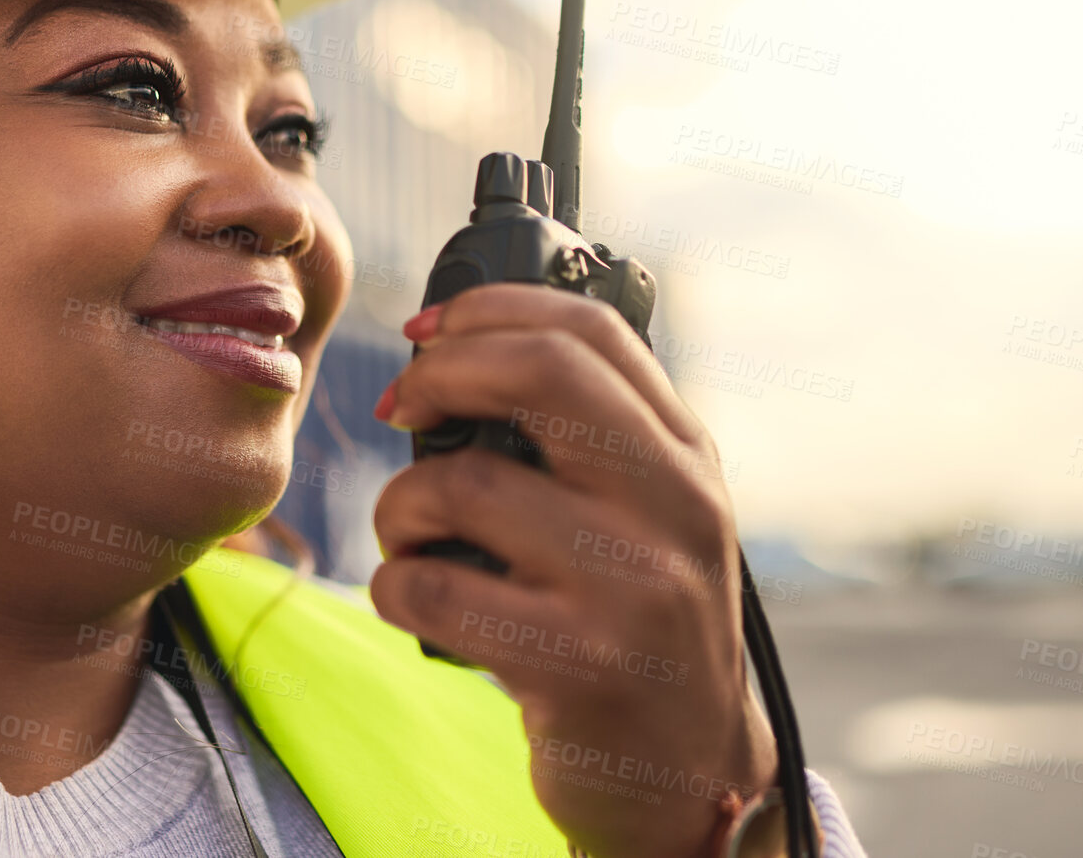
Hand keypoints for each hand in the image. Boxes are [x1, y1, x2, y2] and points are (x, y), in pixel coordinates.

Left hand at [368, 283, 778, 857]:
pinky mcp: (577, 667)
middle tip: (402, 408)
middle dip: (440, 373)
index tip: (426, 333)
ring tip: (411, 538)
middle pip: (539, 373)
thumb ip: (588, 433)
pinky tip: (417, 600)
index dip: (488, 310)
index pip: (590, 331)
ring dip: (400, 507)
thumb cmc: (637, 625)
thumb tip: (450, 345)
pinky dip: (395, 586)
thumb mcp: (649, 515)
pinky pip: (432, 589)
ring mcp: (631, 589)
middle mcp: (674, 510)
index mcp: (687, 458)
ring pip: (462, 485)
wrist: (686, 773)